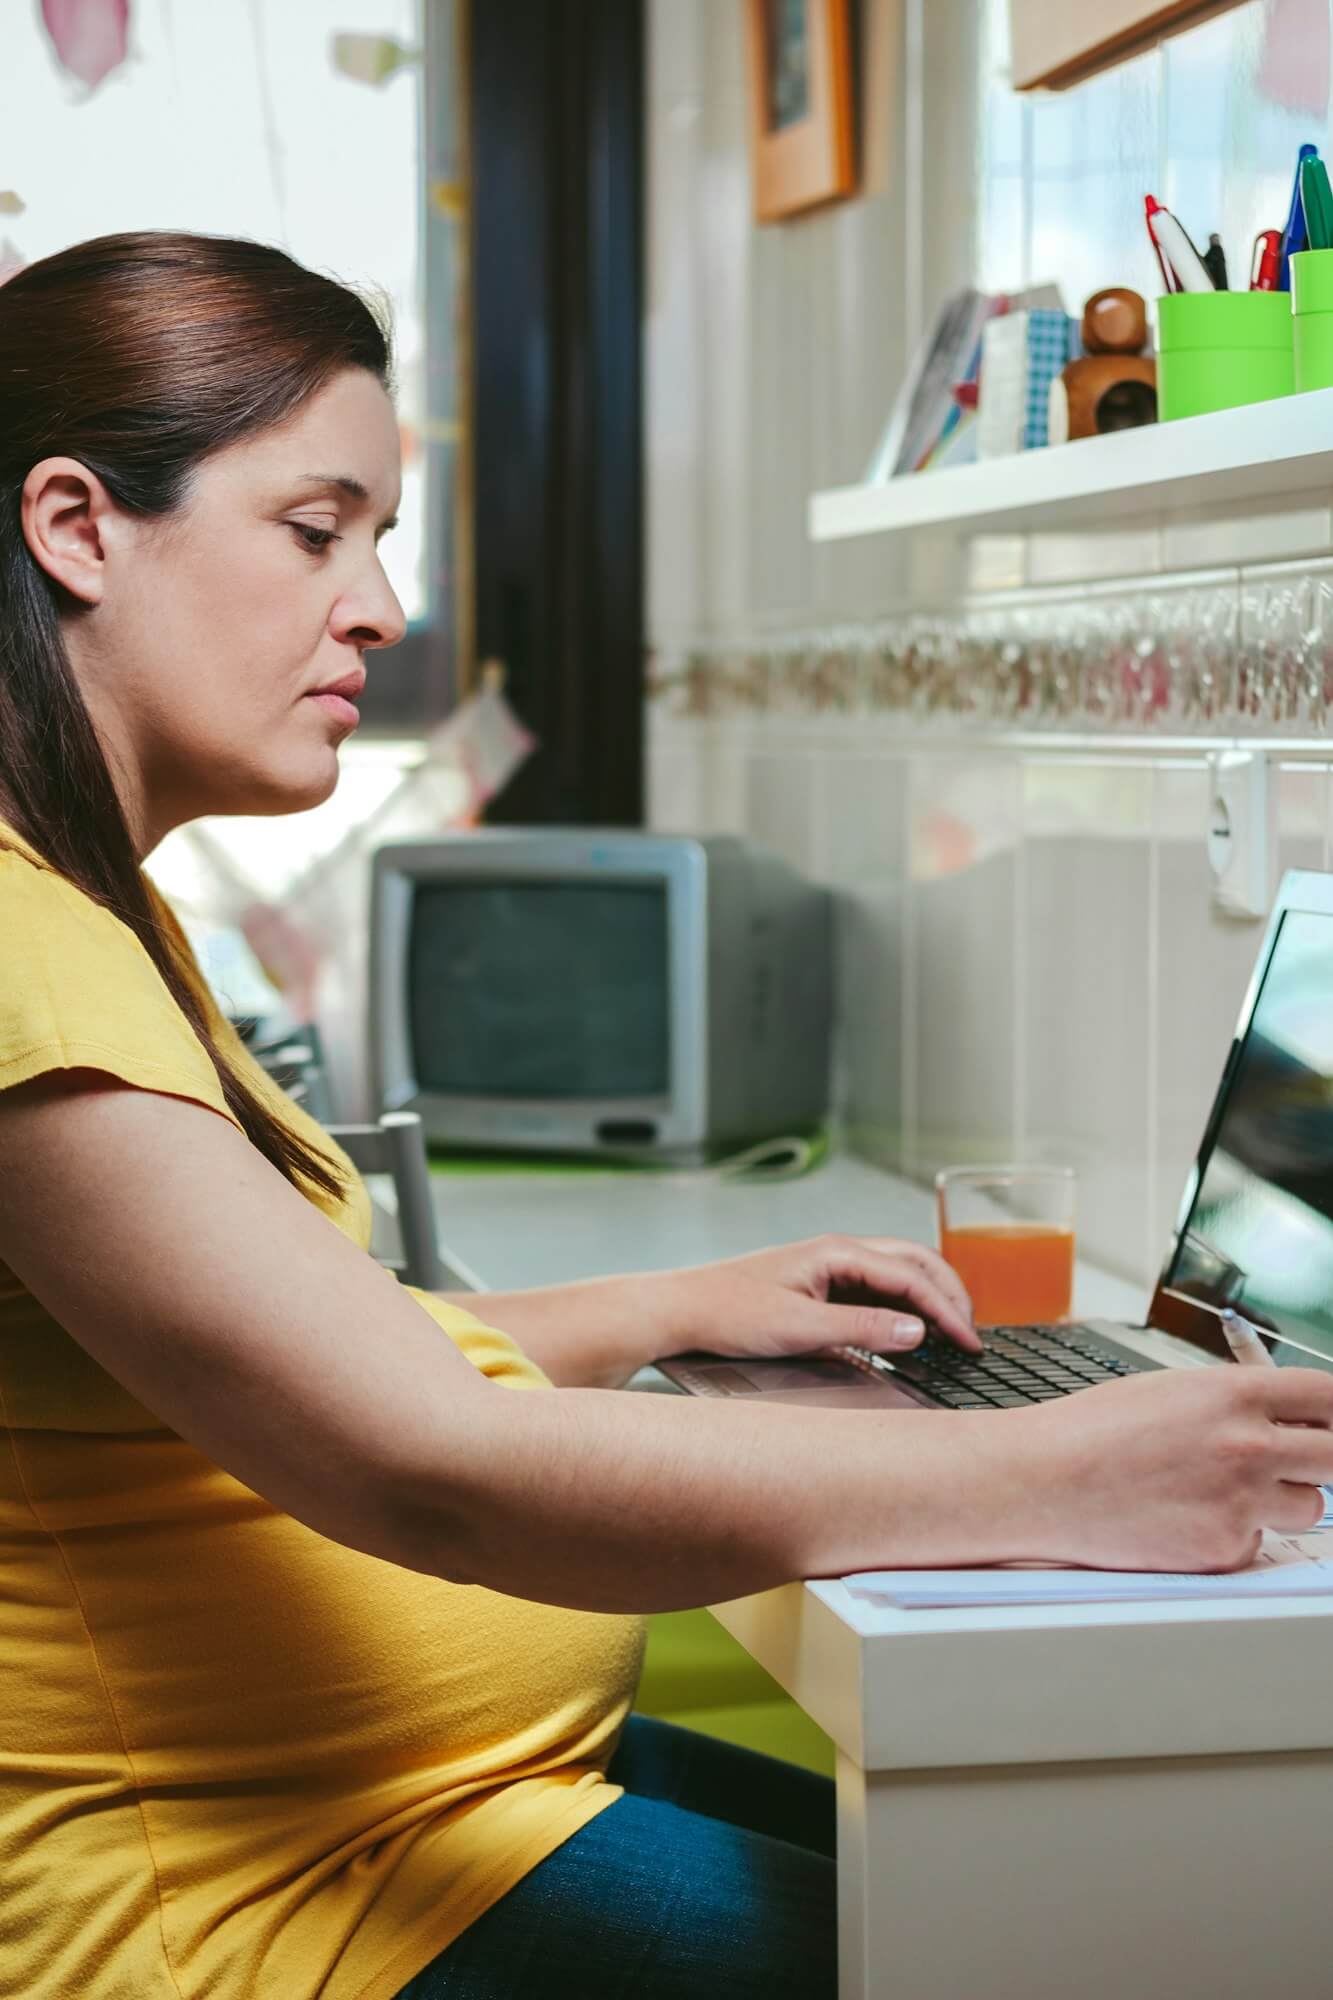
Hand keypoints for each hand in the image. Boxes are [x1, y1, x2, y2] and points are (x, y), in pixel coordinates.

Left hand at [658, 1233, 978, 1362]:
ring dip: (929, 1298)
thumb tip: (918, 1333)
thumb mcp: (799, 1328)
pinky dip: (903, 1307)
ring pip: (897, 1274)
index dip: (947, 1310)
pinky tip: (910, 1331)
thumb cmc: (729, 1312)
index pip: (912, 1276)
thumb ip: (862, 1330)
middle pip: (914, 1263)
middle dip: (949, 1294)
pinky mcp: (820, 1286)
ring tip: (953, 1332)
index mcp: (837, 1252)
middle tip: (972, 1334)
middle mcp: (837, 1252)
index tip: (970, 1342)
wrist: (682, 1310)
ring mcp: (829, 1267)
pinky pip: (875, 1290)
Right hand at [994, 1365, 1332, 1570]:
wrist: (1045, 1480)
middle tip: (1308, 1462)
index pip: (1328, 1397)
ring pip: (1308, 1507)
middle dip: (1328, 1459)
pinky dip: (1235, 1535)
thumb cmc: (1094, 1432)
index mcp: (1233, 1394)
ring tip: (1221, 1492)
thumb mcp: (1171, 1391)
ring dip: (1280, 1501)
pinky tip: (1188, 1519)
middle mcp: (1247, 1446)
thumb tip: (1283, 1418)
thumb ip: (1234, 1402)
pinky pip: (1259, 1543)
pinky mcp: (1224, 1548)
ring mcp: (1240, 1501)